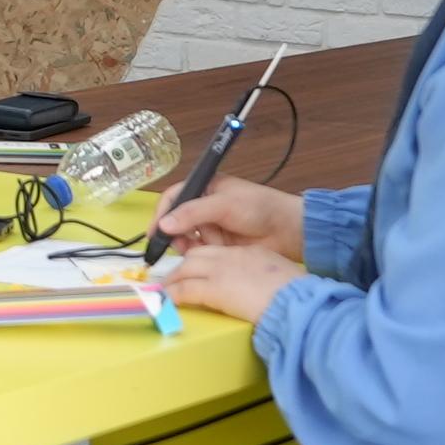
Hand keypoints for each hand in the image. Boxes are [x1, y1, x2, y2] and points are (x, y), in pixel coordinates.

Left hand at [147, 240, 306, 328]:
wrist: (294, 299)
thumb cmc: (295, 292)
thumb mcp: (280, 276)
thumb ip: (264, 275)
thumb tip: (259, 288)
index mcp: (249, 252)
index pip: (217, 251)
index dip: (203, 260)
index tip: (196, 269)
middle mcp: (231, 256)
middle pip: (196, 255)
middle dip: (183, 266)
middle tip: (174, 278)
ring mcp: (220, 271)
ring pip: (185, 269)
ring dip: (173, 280)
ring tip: (164, 290)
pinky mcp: (213, 288)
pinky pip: (185, 290)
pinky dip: (173, 295)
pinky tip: (167, 301)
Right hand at [154, 179, 305, 261]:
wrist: (288, 231)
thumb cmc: (259, 208)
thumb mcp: (224, 205)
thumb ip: (193, 213)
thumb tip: (163, 225)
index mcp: (205, 188)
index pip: (174, 197)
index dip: (162, 212)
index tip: (156, 231)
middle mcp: (204, 206)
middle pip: (175, 219)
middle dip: (172, 232)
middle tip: (173, 244)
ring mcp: (210, 226)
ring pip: (185, 237)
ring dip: (185, 244)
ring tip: (191, 249)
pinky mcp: (217, 245)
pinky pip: (198, 250)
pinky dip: (197, 254)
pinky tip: (203, 255)